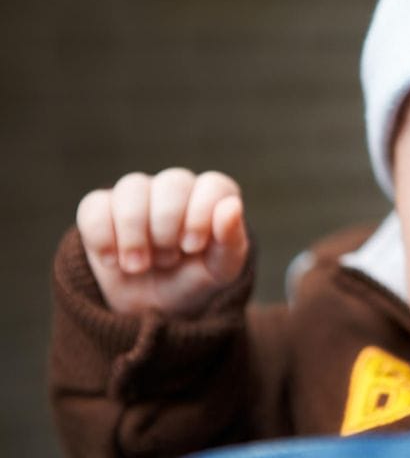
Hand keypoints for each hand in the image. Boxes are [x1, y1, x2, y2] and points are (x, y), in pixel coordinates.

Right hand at [76, 168, 249, 316]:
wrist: (151, 309)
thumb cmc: (194, 281)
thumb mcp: (220, 272)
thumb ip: (231, 241)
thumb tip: (232, 206)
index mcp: (212, 198)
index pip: (212, 186)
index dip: (201, 215)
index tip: (192, 247)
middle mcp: (177, 188)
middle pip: (172, 183)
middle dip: (167, 227)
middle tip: (167, 260)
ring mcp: (138, 195)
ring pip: (131, 188)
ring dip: (134, 233)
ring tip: (138, 266)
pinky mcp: (101, 209)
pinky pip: (94, 206)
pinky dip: (102, 237)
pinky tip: (112, 261)